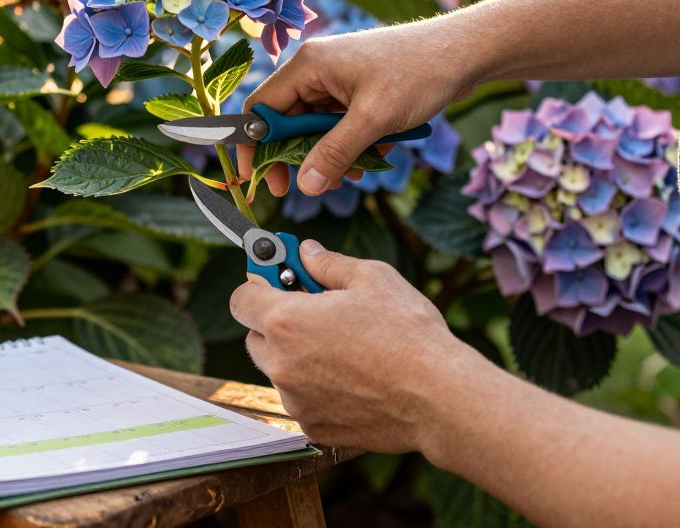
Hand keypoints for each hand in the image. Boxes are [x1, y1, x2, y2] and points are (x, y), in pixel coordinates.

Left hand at [229, 240, 473, 452]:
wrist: (438, 397)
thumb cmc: (408, 333)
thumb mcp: (373, 278)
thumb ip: (328, 263)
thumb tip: (306, 252)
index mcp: (286, 321)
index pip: (241, 298)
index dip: (258, 285)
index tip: (278, 280)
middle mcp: (280, 364)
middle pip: (255, 336)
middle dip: (277, 322)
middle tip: (316, 312)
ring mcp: (294, 400)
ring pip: (280, 371)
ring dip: (297, 357)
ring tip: (345, 349)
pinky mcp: (313, 426)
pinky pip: (302, 400)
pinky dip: (317, 388)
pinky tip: (355, 379)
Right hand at [237, 24, 479, 196]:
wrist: (466, 53)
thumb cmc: (419, 73)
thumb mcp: (373, 119)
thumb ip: (334, 153)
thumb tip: (305, 186)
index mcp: (308, 66)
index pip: (261, 109)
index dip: (254, 146)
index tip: (259, 179)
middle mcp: (317, 70)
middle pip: (288, 122)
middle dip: (300, 157)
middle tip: (310, 188)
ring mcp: (338, 80)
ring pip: (317, 129)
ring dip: (331, 156)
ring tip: (352, 177)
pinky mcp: (359, 91)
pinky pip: (341, 125)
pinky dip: (352, 146)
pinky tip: (373, 158)